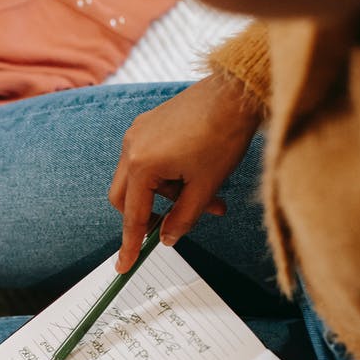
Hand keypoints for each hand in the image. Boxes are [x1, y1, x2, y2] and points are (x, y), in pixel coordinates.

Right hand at [109, 73, 261, 271]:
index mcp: (142, 164)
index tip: (124, 266)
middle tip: (174, 224)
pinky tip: (195, 175)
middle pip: (126, 197)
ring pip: (140, 179)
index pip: (132, 215)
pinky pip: (147, 160)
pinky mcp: (148, 124)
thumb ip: (183, 218)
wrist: (235, 93)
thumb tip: (167, 237)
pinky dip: (166, 176)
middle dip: (149, 215)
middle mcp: (132, 147)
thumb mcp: (206, 186)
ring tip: (207, 198)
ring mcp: (138, 133)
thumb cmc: (224, 135)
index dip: (130, 244)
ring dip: (167, 195)